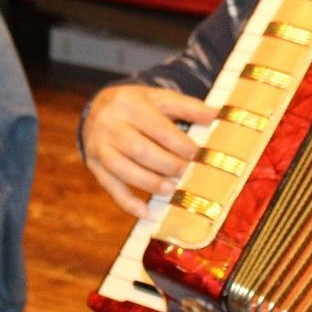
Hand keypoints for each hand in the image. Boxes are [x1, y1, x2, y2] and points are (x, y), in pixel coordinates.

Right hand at [82, 84, 215, 217]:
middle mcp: (110, 124)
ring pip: (122, 168)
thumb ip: (188, 106)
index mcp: (130, 104)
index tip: (198, 155)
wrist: (97, 106)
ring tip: (171, 190)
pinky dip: (126, 202)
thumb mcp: (159, 99)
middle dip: (166, 164)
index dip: (179, 143)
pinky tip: (144, 212)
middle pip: (139, 148)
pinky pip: (109, 185)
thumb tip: (218, 115)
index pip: (157, 127)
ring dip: (147, 182)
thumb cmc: (137, 105)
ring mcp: (98, 145)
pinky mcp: (93, 164)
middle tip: (187, 174)